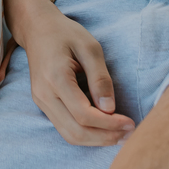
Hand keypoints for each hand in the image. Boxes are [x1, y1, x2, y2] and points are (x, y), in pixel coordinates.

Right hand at [8, 0, 134, 145]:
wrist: (37, 28)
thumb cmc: (65, 33)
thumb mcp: (90, 48)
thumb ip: (100, 78)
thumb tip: (110, 109)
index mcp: (55, 78)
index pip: (83, 115)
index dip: (109, 124)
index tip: (131, 123)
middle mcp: (44, 94)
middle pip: (75, 131)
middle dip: (105, 137)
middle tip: (129, 133)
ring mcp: (41, 101)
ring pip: (69, 135)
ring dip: (96, 140)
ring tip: (120, 135)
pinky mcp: (43, 104)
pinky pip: (64, 128)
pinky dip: (86, 134)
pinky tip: (103, 128)